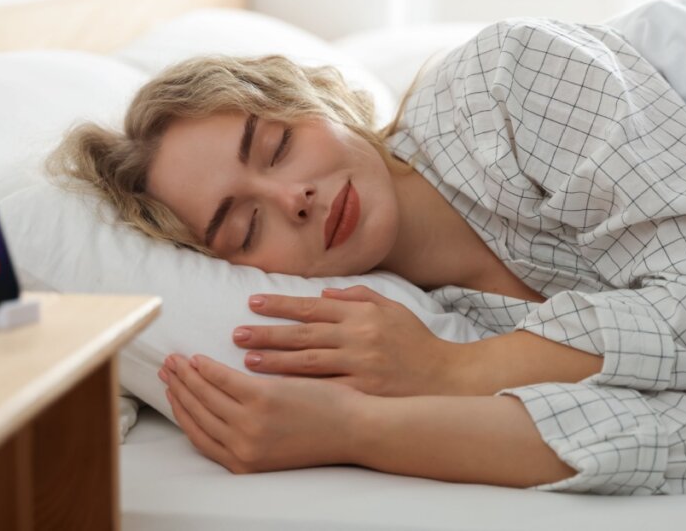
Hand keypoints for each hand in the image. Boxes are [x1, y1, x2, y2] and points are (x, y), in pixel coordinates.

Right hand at [159, 353, 365, 472]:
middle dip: (176, 391)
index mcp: (243, 462)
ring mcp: (250, 424)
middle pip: (196, 415)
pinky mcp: (263, 399)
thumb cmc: (323, 435)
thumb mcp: (278, 449)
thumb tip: (229, 416)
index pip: (199, 436)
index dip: (181, 412)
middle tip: (165, 371)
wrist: (355, 430)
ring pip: (204, 396)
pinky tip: (198, 358)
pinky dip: (206, 369)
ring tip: (175, 361)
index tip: (171, 394)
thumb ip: (251, 437)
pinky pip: (223, 380)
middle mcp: (241, 447)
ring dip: (185, 376)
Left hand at [233, 285, 453, 396]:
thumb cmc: (416, 342)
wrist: (447, 378)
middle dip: (268, 332)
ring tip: (248, 358)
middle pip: (304, 332)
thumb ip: (358, 297)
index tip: (253, 303)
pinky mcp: (363, 392)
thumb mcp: (392, 309)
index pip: (313, 306)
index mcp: (362, 314)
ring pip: (308, 361)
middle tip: (237, 332)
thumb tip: (324, 292)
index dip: (281, 304)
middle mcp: (359, 337)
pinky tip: (276, 388)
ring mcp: (360, 366)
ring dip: (275, 359)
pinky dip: (298, 387)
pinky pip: (324, 388)